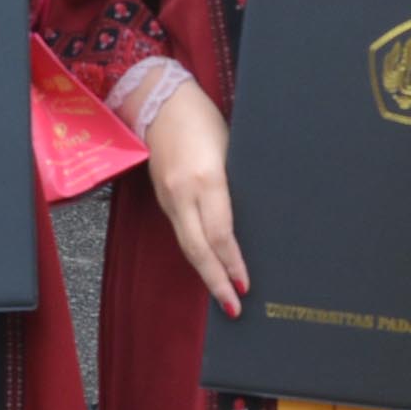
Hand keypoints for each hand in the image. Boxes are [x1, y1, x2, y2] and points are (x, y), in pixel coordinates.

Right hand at [143, 80, 246, 314]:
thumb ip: (235, 184)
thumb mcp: (230, 148)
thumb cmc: (203, 118)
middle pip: (199, 249)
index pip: (221, 234)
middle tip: (233, 308)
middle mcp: (182, 193)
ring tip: (222, 295)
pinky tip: (208, 264)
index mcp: (205, 179)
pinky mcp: (161, 196)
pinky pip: (181, 231)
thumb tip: (252, 220)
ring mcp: (168, 197)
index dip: (233, 263)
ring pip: (187, 244)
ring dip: (205, 272)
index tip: (246, 286)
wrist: (158, 101)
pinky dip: (196, 252)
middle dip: (216, 282)